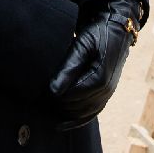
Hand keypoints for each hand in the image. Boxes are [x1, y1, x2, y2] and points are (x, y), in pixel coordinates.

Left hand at [50, 0, 144, 129]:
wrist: (117, 28)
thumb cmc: (98, 33)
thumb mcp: (82, 45)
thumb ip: (68, 68)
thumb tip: (53, 91)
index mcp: (99, 79)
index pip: (69, 97)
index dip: (51, 96)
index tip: (37, 92)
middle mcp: (106, 91)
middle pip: (73, 107)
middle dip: (54, 105)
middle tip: (36, 100)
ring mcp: (107, 94)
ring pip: (80, 114)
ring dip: (62, 112)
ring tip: (43, 109)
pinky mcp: (106, 94)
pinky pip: (90, 114)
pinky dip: (75, 121)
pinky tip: (60, 125)